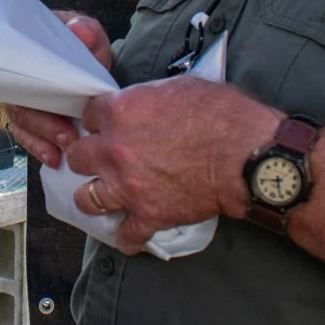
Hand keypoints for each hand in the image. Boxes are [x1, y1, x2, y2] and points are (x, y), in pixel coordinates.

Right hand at [6, 10, 113, 166]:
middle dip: (42, 123)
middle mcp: (18, 75)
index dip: (31, 82)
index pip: (19, 63)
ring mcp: (22, 98)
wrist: (92, 66)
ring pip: (22, 122)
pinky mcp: (30, 119)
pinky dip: (39, 149)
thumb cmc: (87, 49)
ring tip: (62, 151)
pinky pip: (27, 137)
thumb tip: (79, 31)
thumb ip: (88, 32)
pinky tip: (54, 159)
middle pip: (19, 101)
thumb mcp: (91, 37)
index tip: (54, 98)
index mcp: (29, 50)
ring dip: (41, 139)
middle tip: (66, 136)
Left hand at [65, 75, 280, 252]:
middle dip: (88, 157)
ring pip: (87, 198)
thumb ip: (148, 98)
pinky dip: (128, 237)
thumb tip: (144, 103)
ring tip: (104, 195)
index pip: (88, 116)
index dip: (99, 121)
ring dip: (95, 196)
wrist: (247, 155)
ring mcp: (128, 186)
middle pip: (78, 156)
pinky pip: (126, 236)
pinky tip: (131, 232)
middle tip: (102, 159)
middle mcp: (115, 150)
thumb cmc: (223, 114)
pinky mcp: (149, 215)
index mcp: (121, 112)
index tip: (108, 126)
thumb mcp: (179, 87)